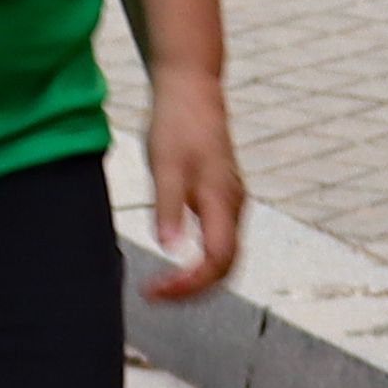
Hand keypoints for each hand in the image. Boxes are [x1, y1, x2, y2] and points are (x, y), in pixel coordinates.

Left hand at [136, 63, 246, 302]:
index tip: (157, 291)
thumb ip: (168, 208)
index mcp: (222, 200)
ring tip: (160, 288)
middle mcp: (234, 206)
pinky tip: (173, 265)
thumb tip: (170, 249)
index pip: (218, 260)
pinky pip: (219, 242)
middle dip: (193, 289)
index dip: (190, 284)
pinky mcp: (223, 198)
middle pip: (225, 266)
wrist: (191, 91)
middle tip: (154, 296)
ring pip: (224, 256)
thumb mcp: (165, 166)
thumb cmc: (176, 126)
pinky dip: (199, 262)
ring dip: (196, 279)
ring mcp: (232, 203)